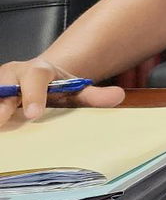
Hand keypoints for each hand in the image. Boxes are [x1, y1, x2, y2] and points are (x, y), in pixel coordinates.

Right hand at [0, 58, 125, 125]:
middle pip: (4, 85)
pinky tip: (1, 129)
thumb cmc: (59, 88)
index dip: (33, 94)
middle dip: (2, 102)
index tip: (33, 114)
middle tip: (2, 120)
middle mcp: (13, 74)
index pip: (36, 77)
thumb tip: (118, 96)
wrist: (42, 80)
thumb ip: (95, 94)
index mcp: (38, 70)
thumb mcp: (77, 89)